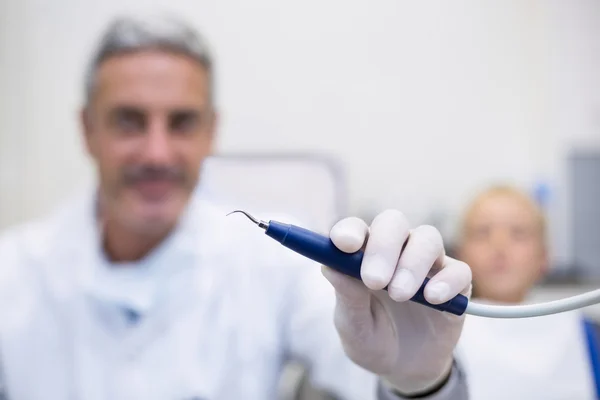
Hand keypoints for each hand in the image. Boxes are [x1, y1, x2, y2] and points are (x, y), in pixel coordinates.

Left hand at [321, 209, 471, 394]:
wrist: (404, 370)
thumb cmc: (370, 339)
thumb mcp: (353, 326)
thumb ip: (346, 296)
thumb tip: (330, 266)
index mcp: (362, 254)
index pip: (355, 229)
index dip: (349, 231)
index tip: (344, 244)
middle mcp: (395, 250)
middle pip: (393, 223)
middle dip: (383, 246)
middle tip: (374, 280)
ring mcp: (427, 264)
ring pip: (427, 238)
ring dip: (412, 263)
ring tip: (400, 295)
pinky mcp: (455, 283)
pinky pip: (458, 270)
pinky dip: (446, 281)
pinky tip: (433, 299)